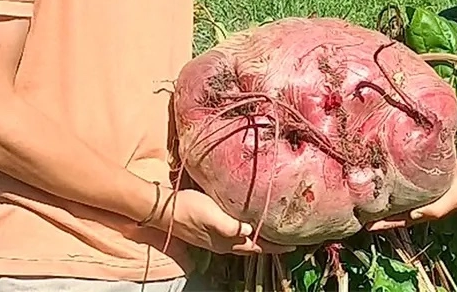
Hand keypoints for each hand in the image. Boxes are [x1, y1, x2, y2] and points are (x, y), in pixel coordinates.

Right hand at [152, 189, 290, 254]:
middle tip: (288, 238)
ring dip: (258, 239)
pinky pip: (233, 236)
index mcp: (226, 242)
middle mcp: (223, 244)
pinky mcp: (209, 231)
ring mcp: (215, 239)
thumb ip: (228, 225)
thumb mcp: (209, 214)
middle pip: (252, 247)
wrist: (162, 210)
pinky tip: (246, 223)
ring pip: (243, 243)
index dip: (275, 246)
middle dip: (270, 244)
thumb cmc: (187, 209)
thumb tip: (249, 231)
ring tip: (272, 231)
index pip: (257, 246)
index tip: (293, 244)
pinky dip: (245, 232)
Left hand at [367, 153, 456, 230]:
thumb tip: (411, 216)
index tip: (364, 223)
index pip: (401, 220)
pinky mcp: (433, 176)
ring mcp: (429, 189)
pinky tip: (392, 169)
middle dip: (383, 208)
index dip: (383, 223)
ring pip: (405, 194)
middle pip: (400, 208)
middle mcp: (426, 202)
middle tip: (362, 203)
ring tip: (373, 187)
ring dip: (391, 192)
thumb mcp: (449, 200)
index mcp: (429, 212)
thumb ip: (432, 209)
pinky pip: (414, 180)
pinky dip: (403, 178)